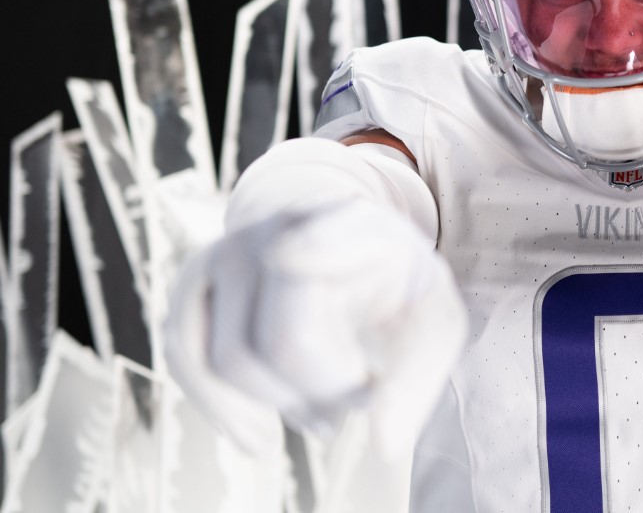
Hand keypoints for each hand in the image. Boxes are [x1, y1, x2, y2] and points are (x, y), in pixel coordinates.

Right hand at [164, 200, 467, 458]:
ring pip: (229, 359)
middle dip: (324, 395)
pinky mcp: (193, 280)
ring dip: (278, 407)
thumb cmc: (390, 283)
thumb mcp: (431, 315)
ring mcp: (230, 250)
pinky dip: (221, 408)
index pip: (325, 236)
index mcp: (354, 224)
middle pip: (285, 342)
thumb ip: (419, 372)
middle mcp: (283, 226)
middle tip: (357, 403)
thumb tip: (386, 442)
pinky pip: (187, 358)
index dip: (310, 246)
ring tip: (322, 416)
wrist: (338, 237)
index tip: (288, 256)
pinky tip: (258, 434)